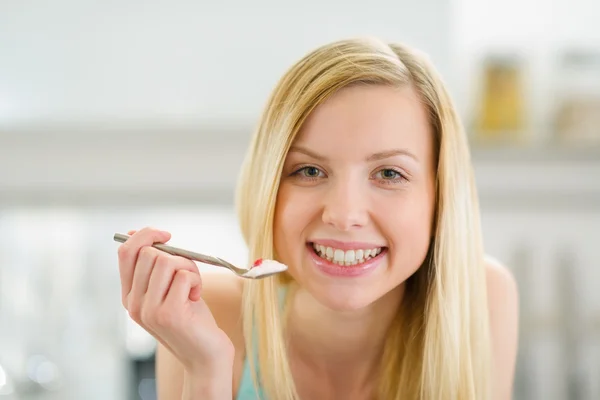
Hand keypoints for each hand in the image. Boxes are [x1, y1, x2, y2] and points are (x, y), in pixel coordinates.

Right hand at [117, 227, 234, 372]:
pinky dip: (196, 280)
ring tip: (193, 287)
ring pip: (167, 261)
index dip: (144, 235)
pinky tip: (196, 297)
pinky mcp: (169, 313)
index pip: (125, 252)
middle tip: (188, 273)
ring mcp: (149, 309)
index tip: (166, 235)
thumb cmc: (191, 317)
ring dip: (189, 267)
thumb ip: (155, 267)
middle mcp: (133, 303)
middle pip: (148, 253)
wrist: (205, 354)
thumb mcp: (167, 290)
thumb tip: (142, 233)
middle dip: (175, 255)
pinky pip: (184, 275)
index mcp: (129, 295)